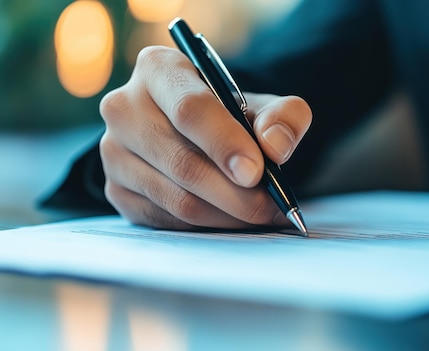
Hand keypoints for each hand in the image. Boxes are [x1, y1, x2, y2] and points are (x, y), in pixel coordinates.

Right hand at [99, 46, 311, 229]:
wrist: (197, 136)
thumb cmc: (232, 116)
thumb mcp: (266, 106)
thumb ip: (284, 117)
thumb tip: (275, 145)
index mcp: (158, 68)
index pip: (189, 109)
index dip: (225, 144)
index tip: (256, 172)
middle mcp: (124, 107)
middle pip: (182, 161)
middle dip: (235, 192)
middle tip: (271, 206)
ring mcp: (113, 151)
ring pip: (176, 198)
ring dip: (226, 214)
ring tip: (260, 215)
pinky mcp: (116, 189)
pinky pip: (165, 219)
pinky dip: (207, 226)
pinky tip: (233, 219)